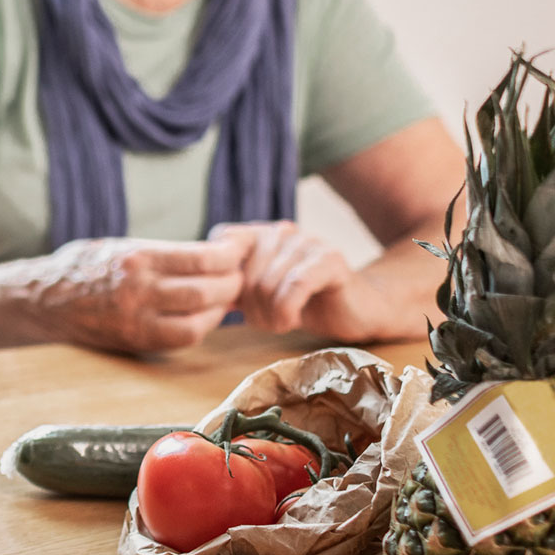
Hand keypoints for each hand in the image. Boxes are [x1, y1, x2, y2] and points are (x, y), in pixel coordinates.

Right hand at [23, 238, 248, 353]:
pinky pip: (179, 340)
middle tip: (239, 277)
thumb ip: (165, 253)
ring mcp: (136, 320)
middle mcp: (138, 290)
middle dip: (231, 285)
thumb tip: (214, 258)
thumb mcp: (123, 245)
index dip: (230, 258)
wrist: (43, 298)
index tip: (238, 253)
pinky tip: (201, 317)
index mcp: (137, 257)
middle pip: (206, 292)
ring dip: (219, 311)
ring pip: (197, 322)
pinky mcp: (134, 342)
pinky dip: (199, 329)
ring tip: (224, 299)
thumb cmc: (86, 265)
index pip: (202, 260)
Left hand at [207, 222, 390, 342]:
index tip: (231, 302)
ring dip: (269, 316)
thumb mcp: (260, 295)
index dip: (220, 275)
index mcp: (260, 234)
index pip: (222, 239)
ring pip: (267, 283)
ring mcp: (307, 242)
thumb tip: (199, 292)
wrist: (355, 309)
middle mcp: (281, 231)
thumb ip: (232, 288)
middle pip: (243, 273)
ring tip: (280, 323)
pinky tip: (291, 322)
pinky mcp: (329, 259)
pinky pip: (293, 287)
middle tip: (265, 322)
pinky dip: (286, 312)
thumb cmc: (303, 303)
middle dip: (250, 307)